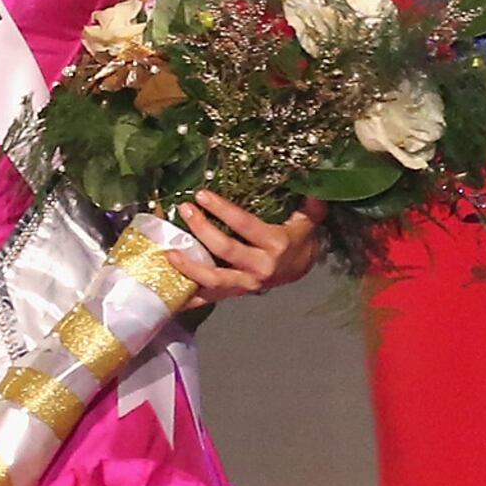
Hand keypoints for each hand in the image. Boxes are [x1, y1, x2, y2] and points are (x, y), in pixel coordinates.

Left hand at [167, 188, 322, 303]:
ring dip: (190, 267)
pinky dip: (191, 297)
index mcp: (275, 245)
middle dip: (202, 230)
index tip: (202, 195)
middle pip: (225, 250)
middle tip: (185, 210)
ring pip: (214, 279)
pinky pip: (211, 297)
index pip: (244, 225)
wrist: (301, 271)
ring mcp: (246, 283)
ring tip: (170, 253)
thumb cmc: (299, 241)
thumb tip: (315, 189)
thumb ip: (309, 207)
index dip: (223, 210)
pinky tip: (171, 294)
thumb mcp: (307, 222)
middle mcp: (260, 267)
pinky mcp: (236, 293)